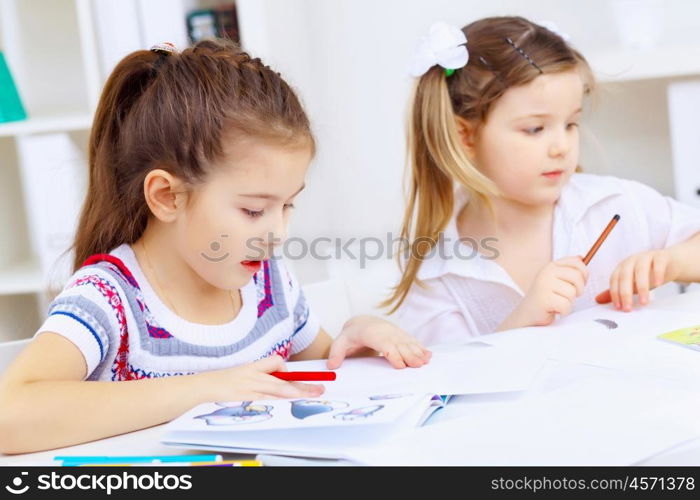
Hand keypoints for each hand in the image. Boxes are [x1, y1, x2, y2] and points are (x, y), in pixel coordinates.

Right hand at [204, 355, 324, 400]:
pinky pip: (267, 398)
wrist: (203, 385)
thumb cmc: (222, 381)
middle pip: (284, 379)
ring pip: (278, 389)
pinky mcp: (245, 396)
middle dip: (303, 384)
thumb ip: (259, 375)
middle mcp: (254, 374)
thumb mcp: (242, 372)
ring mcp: (250, 386)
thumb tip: (276, 380)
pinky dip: (279, 399)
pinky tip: (290, 400)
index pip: (276, 362)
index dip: (286, 370)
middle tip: (320, 388)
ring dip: (297, 392)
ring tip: (313, 393)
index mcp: (254, 366)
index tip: (295, 378)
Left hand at [326, 315, 431, 369]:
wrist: (362, 324)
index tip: (400, 366)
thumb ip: (335, 354)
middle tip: (418, 366)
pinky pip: (412, 342)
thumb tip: (331, 366)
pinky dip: (421, 348)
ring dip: (418, 352)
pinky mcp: (401, 336)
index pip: (384, 344)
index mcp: (371, 334)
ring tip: (426, 362)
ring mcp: (395, 333)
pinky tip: (428, 355)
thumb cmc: (351, 336)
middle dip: (409, 355)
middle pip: (399, 344)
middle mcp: (386, 332)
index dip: (393, 354)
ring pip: (408, 343)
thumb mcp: (339, 343)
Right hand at [500, 256, 588, 328]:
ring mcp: (544, 285)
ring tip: (557, 303)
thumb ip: (568, 269)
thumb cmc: (544, 298)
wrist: (527, 314)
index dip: (584, 273)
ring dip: (569, 302)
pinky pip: (566, 305)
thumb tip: (581, 257)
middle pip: (577, 277)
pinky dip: (564, 311)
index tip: (579, 282)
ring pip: (572, 293)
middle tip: (567, 296)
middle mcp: (546, 273)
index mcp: (550, 266)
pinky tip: (554, 310)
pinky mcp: (544, 299)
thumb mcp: (555, 280)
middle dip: (578, 290)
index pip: (576, 262)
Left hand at [595, 249, 677, 310]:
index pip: (614, 280)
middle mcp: (632, 261)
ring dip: (642, 287)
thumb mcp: (632, 284)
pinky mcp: (661, 256)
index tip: (618, 307)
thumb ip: (617, 291)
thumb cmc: (649, 274)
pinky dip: (657, 273)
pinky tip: (658, 284)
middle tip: (628, 308)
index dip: (615, 294)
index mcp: (622, 267)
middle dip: (625, 293)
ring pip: (640, 270)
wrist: (670, 262)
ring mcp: (646, 257)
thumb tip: (598, 300)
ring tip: (644, 301)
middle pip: (625, 276)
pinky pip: (658, 263)